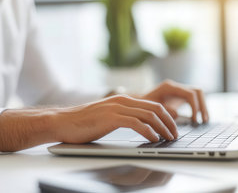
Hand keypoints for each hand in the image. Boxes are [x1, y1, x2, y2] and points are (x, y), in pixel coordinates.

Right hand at [0, 95, 177, 151]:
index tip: (173, 128)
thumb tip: (141, 127)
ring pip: (149, 115)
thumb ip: (123, 118)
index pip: (153, 105)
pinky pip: (137, 123)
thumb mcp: (107, 117)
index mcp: (123, 99)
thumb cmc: (83, 123)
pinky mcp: (111, 117)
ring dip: (162, 128)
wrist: (62, 122)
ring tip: (168, 138)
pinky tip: (153, 139)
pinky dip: (149, 131)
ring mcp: (116, 108)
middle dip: (169, 122)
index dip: (167, 116)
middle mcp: (122, 100)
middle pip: (155, 109)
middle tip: (175, 135)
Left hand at [140, 80, 207, 122]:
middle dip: (202, 106)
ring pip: (197, 94)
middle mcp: (175, 86)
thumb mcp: (151, 109)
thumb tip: (176, 114)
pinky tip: (198, 119)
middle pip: (197, 91)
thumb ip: (163, 110)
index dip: (195, 107)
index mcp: (169, 87)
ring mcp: (178, 90)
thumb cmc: (141, 107)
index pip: (189, 93)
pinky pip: (194, 99)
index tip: (194, 120)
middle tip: (204, 120)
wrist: (136, 104)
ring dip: (202, 107)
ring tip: (204, 121)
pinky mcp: (179, 96)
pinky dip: (198, 108)